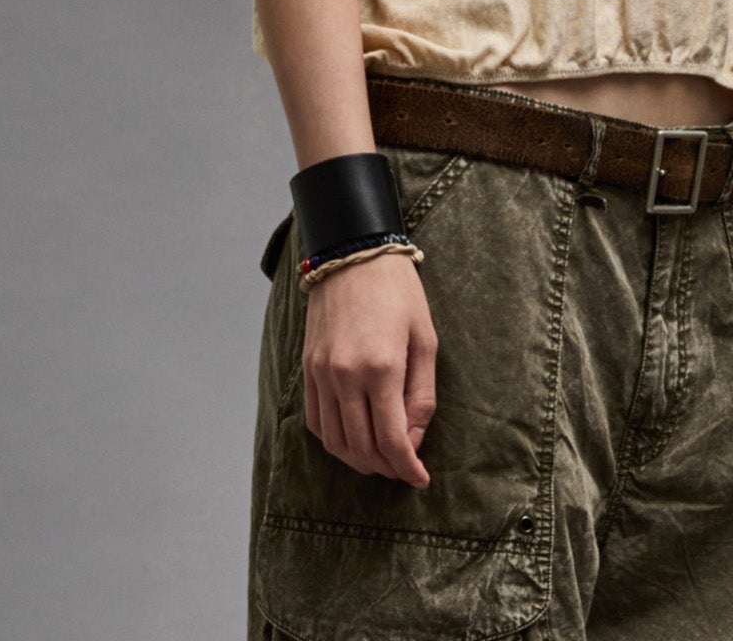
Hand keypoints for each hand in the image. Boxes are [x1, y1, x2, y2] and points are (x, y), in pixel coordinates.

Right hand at [300, 252, 437, 487]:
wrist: (354, 253)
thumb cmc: (398, 292)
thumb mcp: (425, 339)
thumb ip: (422, 395)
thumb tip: (414, 440)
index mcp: (381, 368)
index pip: (392, 441)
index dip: (408, 468)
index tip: (420, 479)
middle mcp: (346, 376)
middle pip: (362, 448)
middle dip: (386, 468)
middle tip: (404, 469)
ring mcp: (321, 373)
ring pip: (335, 441)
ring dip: (358, 460)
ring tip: (380, 459)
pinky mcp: (307, 368)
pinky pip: (315, 421)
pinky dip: (333, 440)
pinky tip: (353, 438)